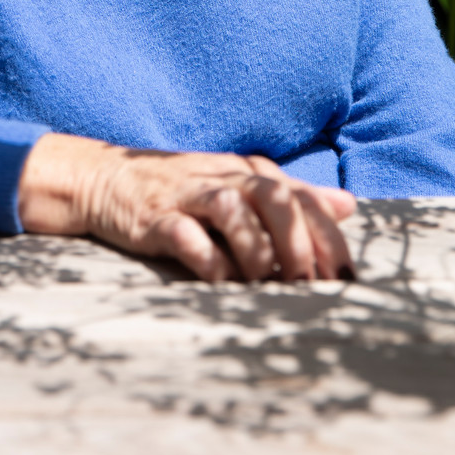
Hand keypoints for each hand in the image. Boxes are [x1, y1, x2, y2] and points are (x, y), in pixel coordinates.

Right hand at [17, 133, 356, 282]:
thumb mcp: (238, 184)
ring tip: (264, 282)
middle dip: (299, 243)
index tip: (344, 276)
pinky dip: (209, 261)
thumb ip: (291, 195)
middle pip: (274, 197)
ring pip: (235, 210)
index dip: (328, 235)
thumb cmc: (181, 189)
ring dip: (257, 250)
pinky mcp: (157, 218)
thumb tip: (348, 205)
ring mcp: (189, 196)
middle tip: (308, 283)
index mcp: (247, 171)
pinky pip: (188, 237)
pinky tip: (221, 283)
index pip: (300, 195)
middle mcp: (222, 177)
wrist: (106, 178)